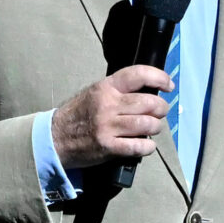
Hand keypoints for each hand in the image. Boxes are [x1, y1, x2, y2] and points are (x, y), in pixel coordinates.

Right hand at [52, 66, 171, 168]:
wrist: (54, 138)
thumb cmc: (77, 114)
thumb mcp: (94, 93)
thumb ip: (117, 91)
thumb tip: (148, 92)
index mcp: (105, 88)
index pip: (138, 75)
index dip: (159, 77)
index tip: (168, 85)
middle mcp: (108, 105)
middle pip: (149, 102)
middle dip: (161, 108)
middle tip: (161, 112)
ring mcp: (108, 127)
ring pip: (147, 124)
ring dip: (156, 127)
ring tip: (152, 128)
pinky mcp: (108, 147)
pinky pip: (139, 146)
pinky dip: (148, 146)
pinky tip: (146, 145)